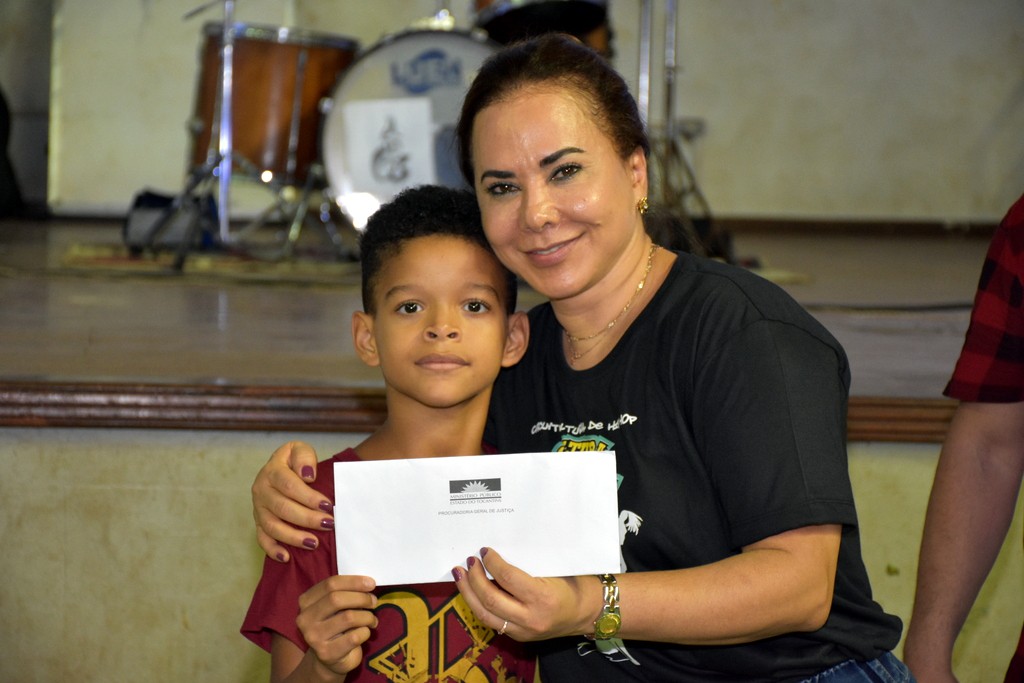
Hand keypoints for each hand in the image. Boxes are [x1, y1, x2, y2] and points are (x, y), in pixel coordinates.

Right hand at [253, 441, 330, 561]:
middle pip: (282, 508)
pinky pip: (262, 539)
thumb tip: (307, 475)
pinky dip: (272, 550)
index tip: (328, 505)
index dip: (309, 497)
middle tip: (328, 524)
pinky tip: (287, 557)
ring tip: (314, 543)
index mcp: (272, 471)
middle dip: (307, 518)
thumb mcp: (300, 449)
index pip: (289, 485)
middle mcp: (261, 490)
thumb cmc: (296, 462)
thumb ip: (304, 457)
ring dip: (293, 537)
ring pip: (272, 526)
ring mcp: (258, 508)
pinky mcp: (259, 523)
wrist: (283, 468)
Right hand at [296, 575, 378, 676]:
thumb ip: (344, 592)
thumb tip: (367, 583)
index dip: (353, 581)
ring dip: (367, 616)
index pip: (330, 584)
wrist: (329, 658)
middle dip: (361, 598)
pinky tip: (365, 632)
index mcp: (306, 601)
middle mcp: (305, 619)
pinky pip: (354, 636)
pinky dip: (365, 632)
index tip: (371, 583)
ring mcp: (314, 637)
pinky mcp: (326, 653)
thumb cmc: (336, 625)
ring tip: (372, 619)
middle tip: (373, 602)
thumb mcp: (334, 606)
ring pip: (348, 617)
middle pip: (336, 599)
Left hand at [452, 548, 596, 641]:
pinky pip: (492, 621)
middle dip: (474, 579)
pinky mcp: (519, 637)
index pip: (507, 578)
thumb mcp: (554, 569)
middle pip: (491, 599)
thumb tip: (497, 552)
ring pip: (485, 614)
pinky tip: (471, 591)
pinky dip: (479, 605)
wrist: (588, 612)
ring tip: (460, 575)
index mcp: (542, 597)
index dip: (492, 562)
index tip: (484, 550)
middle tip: (468, 562)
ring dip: (469, 593)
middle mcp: (531, 617)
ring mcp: (524, 630)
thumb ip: (527, 565)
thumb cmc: (574, 584)